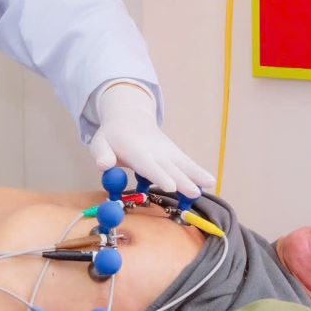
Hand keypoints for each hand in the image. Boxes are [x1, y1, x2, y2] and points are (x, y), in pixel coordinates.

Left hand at [87, 82, 214, 198]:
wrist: (129, 117)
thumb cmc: (112, 136)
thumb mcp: (99, 142)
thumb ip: (102, 154)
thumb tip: (104, 164)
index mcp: (136, 151)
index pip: (148, 165)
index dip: (160, 176)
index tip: (170, 186)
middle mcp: (155, 151)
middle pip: (170, 167)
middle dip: (182, 180)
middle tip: (194, 193)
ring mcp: (167, 151)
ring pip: (183, 164)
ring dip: (196, 175)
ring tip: (209, 185)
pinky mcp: (174, 153)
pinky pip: (188, 163)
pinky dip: (199, 171)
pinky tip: (211, 181)